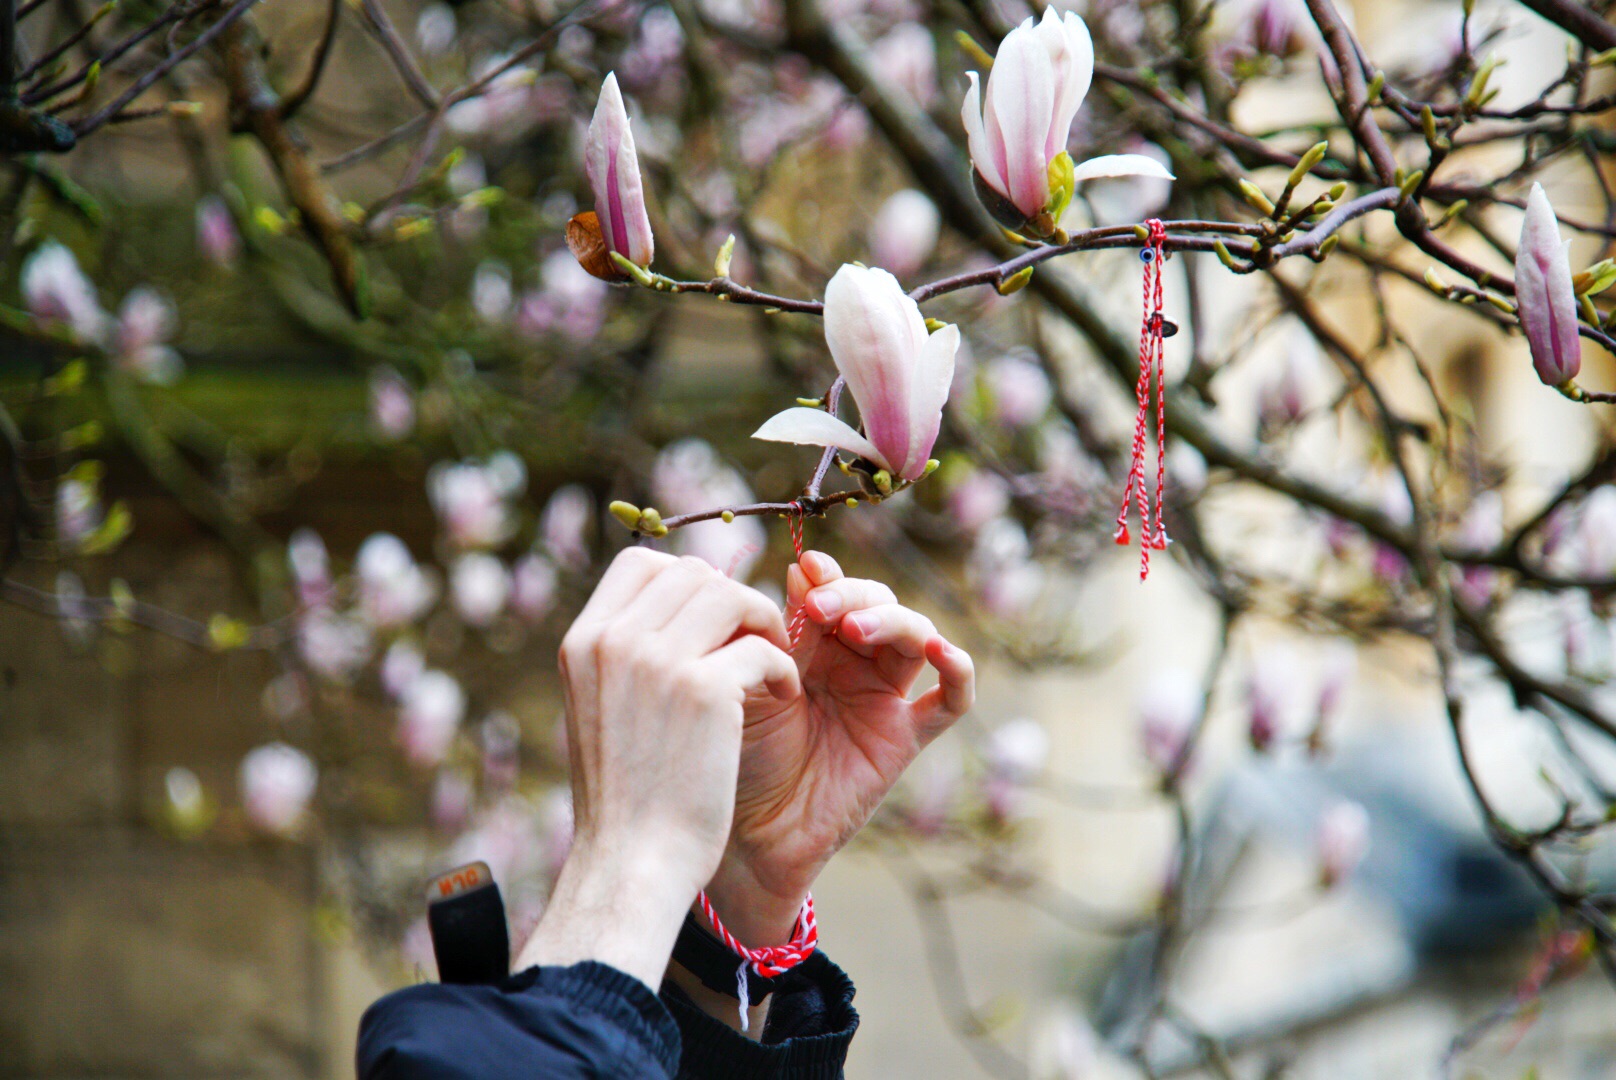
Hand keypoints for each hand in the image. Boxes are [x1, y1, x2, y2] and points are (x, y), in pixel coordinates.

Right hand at [516, 548, 799, 988]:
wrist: (630, 864)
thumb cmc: (625, 798)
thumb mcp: (602, 710)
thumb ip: (625, 657)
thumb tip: (673, 612)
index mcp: (583, 642)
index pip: (640, 563)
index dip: (687, 580)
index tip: (714, 620)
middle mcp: (614, 640)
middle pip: (693, 574)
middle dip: (735, 602)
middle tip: (757, 642)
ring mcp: (656, 660)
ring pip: (730, 597)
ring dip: (763, 625)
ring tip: (773, 665)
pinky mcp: (703, 690)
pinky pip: (760, 648)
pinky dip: (781, 668)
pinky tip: (785, 696)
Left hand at [702, 551, 974, 944]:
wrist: (747, 834)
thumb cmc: (736, 756)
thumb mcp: (748, 681)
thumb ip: (775, 631)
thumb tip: (798, 568)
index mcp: (808, 645)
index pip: (832, 590)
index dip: (825, 575)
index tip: (804, 571)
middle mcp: (850, 664)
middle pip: (876, 603)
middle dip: (852, 594)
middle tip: (819, 607)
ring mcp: (882, 698)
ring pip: (914, 636)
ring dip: (891, 620)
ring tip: (853, 628)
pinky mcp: (905, 737)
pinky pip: (950, 700)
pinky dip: (957, 670)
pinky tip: (941, 651)